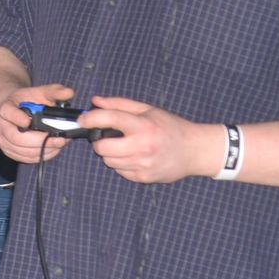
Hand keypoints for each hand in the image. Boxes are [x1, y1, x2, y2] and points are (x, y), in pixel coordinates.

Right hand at [0, 82, 76, 164]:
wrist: (12, 111)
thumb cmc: (27, 101)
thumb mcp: (39, 92)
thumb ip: (55, 91)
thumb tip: (69, 93)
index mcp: (5, 109)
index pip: (8, 114)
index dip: (18, 118)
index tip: (29, 121)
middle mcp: (0, 126)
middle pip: (17, 138)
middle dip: (41, 141)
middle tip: (60, 139)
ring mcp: (3, 141)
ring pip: (23, 151)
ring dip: (45, 150)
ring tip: (60, 143)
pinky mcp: (9, 152)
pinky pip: (26, 158)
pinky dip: (42, 156)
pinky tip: (53, 149)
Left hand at [89, 97, 221, 184]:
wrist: (195, 150)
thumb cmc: (171, 127)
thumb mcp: (148, 110)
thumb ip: (120, 104)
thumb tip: (95, 101)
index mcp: (143, 126)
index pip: (109, 119)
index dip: (91, 118)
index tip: (83, 120)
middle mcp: (142, 146)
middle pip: (102, 147)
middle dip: (100, 141)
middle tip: (109, 136)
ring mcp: (143, 164)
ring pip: (109, 161)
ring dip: (111, 153)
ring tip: (125, 146)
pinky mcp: (144, 177)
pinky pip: (120, 171)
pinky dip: (121, 164)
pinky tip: (134, 157)